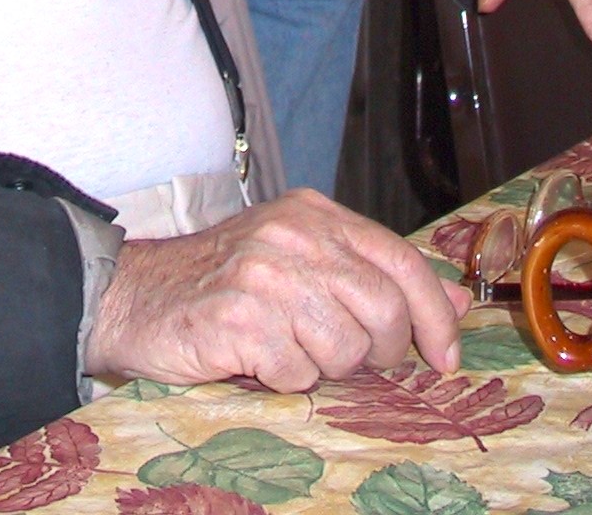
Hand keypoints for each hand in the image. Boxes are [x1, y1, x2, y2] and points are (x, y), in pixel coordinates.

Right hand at [84, 188, 469, 392]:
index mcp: (313, 213)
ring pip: (345, 349)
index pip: (400, 258)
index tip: (447, 357)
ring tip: (284, 346)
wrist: (133, 295)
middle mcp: (293, 235)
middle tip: (343, 357)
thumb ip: (374, 276)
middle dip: (378, 352)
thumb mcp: (301, 260)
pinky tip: (253, 357)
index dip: (435, 313)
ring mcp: (265, 275)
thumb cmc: (222, 282)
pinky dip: (281, 379)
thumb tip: (458, 302)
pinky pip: (296, 374)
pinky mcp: (240, 318)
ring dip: (321, 366)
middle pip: (383, 309)